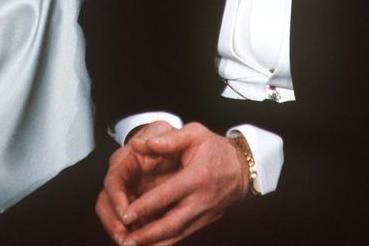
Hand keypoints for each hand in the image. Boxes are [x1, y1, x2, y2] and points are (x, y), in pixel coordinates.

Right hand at [96, 121, 179, 244]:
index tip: (125, 214)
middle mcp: (122, 177)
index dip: (116, 198)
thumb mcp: (167, 131)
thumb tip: (139, 143)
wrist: (179, 147)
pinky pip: (126, 223)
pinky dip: (130, 234)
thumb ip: (160, 137)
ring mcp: (126, 192)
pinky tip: (140, 243)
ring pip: (112, 215)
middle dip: (112, 222)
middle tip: (123, 239)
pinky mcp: (135, 204)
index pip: (113, 180)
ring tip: (128, 245)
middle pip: (105, 202)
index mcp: (126, 159)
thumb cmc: (169, 137)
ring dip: (117, 231)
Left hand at [98, 122, 249, 245]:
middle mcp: (200, 200)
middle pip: (171, 223)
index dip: (145, 206)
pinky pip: (183, 235)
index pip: (166, 196)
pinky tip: (151, 245)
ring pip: (177, 234)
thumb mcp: (195, 134)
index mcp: (196, 178)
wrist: (242, 169)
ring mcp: (203, 214)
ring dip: (155, 242)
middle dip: (147, 234)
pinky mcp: (204, 221)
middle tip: (126, 240)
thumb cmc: (216, 149)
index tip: (126, 214)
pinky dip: (167, 242)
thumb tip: (141, 143)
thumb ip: (169, 139)